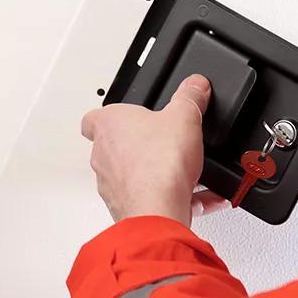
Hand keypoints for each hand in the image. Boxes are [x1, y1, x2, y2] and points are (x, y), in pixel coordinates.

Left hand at [81, 75, 227, 225]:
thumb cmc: (158, 164)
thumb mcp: (184, 117)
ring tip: (188, 173)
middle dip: (142, 147)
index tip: (128, 117)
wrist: (158, 211)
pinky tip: (203, 197)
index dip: (110, 117)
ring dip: (157, 175)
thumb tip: (196, 85)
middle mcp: (103, 156)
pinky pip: (152, 200)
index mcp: (109, 126)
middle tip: (164, 144)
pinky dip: (176, 198)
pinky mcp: (127, 208)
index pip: (93, 118)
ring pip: (134, 177)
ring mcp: (112, 185)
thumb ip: (190, 97)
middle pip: (116, 147)